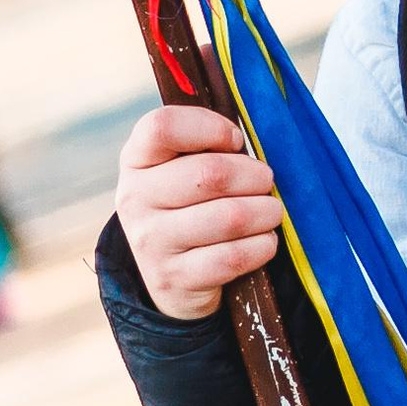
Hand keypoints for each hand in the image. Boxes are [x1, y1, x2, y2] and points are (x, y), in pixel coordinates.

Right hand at [114, 106, 284, 319]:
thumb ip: (208, 146)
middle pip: (209, 173)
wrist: (170, 273)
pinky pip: (233, 257)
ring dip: (264, 211)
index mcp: (136, 160)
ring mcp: (151, 242)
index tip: (235, 141)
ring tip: (271, 211)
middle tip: (267, 180)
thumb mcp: (182, 168)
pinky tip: (265, 240)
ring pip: (229, 217)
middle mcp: (135, 198)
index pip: (163, 127)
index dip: (210, 127)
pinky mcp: (173, 278)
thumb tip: (255, 138)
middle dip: (254, 175)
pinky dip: (261, 245)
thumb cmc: (189, 203)